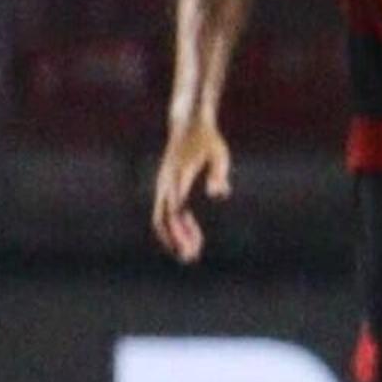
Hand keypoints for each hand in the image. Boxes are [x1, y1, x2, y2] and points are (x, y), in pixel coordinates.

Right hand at [151, 115, 230, 263]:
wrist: (189, 122)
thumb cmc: (208, 139)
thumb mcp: (219, 154)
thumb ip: (218, 174)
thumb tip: (219, 195)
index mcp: (176, 178)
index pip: (173, 212)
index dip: (180, 232)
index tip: (192, 248)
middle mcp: (165, 184)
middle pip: (162, 219)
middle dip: (174, 240)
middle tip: (190, 258)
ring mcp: (163, 186)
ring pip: (162, 218)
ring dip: (175, 236)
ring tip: (192, 253)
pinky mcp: (166, 186)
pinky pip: (166, 211)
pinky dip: (176, 226)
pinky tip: (192, 236)